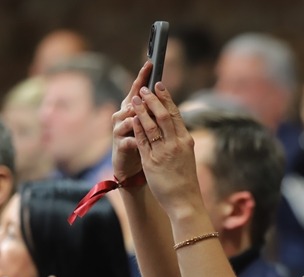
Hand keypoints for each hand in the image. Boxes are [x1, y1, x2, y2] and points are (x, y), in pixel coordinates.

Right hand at [112, 61, 152, 181]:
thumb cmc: (145, 143)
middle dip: (141, 96)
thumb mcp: (152, 125)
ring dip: (136, 117)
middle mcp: (124, 116)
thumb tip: (166, 93)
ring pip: (128, 119)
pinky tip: (140, 140)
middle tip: (149, 90)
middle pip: (132, 102)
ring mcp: (120, 130)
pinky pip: (128, 140)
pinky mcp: (120, 146)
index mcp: (133, 109)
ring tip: (142, 115)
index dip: (143, 77)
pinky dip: (134, 139)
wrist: (133, 167)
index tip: (150, 64)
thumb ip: (155, 111)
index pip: (138, 89)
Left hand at [130, 81, 201, 218]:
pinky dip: (137, 126)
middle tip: (145, 88)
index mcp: (186, 141)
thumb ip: (179, 140)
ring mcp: (164, 152)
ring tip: (135, 98)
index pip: (175, 114)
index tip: (159, 86)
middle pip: (163, 115)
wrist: (185, 200)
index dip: (166, 98)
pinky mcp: (151, 161)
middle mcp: (176, 144)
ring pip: (152, 124)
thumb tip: (171, 125)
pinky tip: (131, 117)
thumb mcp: (187, 156)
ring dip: (142, 109)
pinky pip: (143, 139)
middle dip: (153, 99)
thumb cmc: (185, 180)